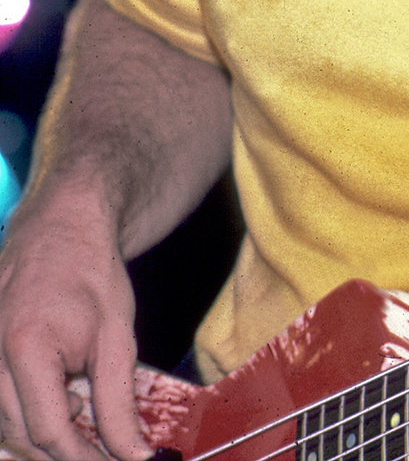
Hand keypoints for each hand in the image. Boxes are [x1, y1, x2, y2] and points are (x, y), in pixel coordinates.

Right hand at [0, 188, 150, 460]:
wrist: (59, 234)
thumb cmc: (90, 276)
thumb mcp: (117, 339)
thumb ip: (118, 402)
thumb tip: (132, 454)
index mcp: (25, 349)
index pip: (48, 430)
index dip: (84, 457)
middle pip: (20, 437)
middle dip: (65, 453)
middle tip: (107, 451)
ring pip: (4, 429)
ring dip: (44, 437)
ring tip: (83, 410)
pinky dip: (26, 418)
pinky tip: (60, 400)